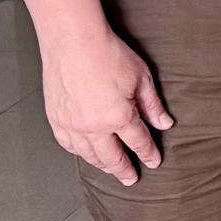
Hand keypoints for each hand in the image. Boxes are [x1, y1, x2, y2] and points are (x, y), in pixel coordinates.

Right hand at [38, 17, 171, 185]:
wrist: (73, 41)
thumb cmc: (109, 54)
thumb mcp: (142, 78)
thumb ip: (152, 105)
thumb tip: (165, 123)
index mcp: (118, 116)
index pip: (138, 142)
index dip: (148, 153)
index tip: (154, 162)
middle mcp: (94, 126)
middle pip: (112, 157)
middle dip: (124, 169)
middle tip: (131, 179)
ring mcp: (72, 124)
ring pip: (88, 154)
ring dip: (101, 164)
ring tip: (110, 169)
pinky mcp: (55, 118)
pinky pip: (67, 144)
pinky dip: (78, 152)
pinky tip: (85, 154)